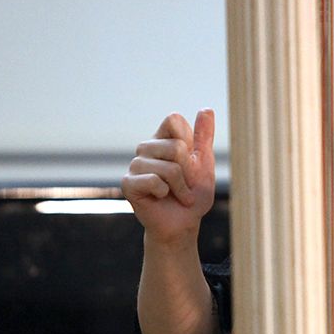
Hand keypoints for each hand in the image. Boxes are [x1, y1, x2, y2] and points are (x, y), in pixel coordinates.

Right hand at [122, 109, 216, 246]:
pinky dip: (165, 192)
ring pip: (169, 167)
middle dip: (189, 170)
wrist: (182, 224)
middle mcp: (146, 148)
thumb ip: (204, 136)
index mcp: (163, 138)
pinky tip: (161, 197)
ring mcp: (135, 165)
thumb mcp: (204, 163)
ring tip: (177, 194)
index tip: (191, 159)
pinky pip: (154, 181)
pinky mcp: (128, 183)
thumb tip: (206, 109)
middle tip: (185, 184)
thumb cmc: (193, 193)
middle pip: (176, 146)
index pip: (174, 119)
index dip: (189, 140)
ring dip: (181, 186)